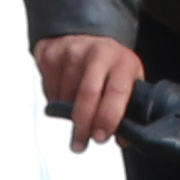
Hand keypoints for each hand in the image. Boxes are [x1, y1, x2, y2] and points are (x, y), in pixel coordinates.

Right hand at [36, 32, 145, 150]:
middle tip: (80, 142)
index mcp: (123, 62)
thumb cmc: (110, 65)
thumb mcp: (129, 81)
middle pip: (87, 94)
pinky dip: (56, 100)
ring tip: (76, 114)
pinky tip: (65, 94)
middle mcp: (98, 53)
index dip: (107, 118)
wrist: (86, 36)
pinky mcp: (51, 53)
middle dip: (83, 125)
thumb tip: (125, 140)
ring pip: (65, 95)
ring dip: (68, 113)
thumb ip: (129, 110)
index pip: (117, 91)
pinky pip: (49, 90)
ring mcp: (72, 50)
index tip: (100, 137)